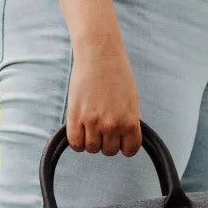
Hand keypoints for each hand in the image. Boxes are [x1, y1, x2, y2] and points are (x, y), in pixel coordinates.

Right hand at [66, 38, 141, 156]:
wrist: (99, 56)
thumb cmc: (117, 74)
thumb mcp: (132, 100)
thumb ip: (130, 120)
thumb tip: (127, 137)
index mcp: (130, 121)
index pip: (129, 150)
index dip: (124, 145)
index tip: (119, 140)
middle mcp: (113, 125)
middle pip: (108, 151)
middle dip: (106, 141)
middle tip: (103, 127)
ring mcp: (93, 122)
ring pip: (92, 148)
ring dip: (91, 141)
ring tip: (90, 126)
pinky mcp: (75, 117)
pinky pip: (76, 143)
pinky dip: (77, 141)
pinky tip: (79, 130)